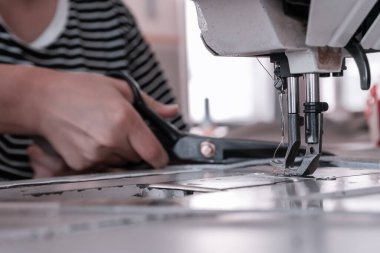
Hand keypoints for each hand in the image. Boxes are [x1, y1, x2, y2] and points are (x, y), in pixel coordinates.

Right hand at [31, 70, 176, 171]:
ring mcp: (95, 155)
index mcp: (125, 120)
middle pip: (138, 158)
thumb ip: (150, 104)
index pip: (154, 153)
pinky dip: (102, 158)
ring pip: (120, 164)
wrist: (42, 101)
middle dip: (136, 148)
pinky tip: (91, 140)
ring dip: (119, 154)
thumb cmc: (79, 90)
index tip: (161, 156)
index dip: (161, 157)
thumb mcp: (120, 88)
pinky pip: (102, 167)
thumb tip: (172, 111)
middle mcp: (111, 141)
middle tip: (123, 131)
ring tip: (104, 133)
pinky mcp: (81, 165)